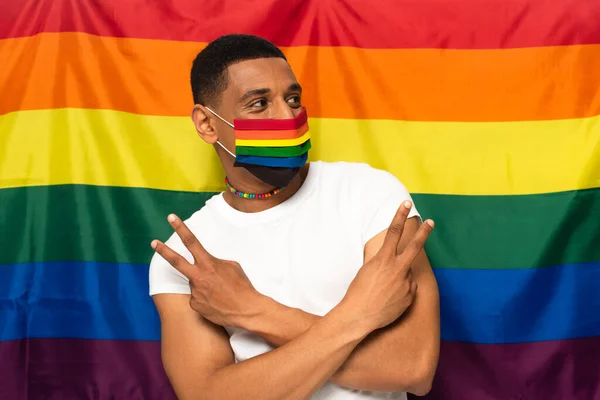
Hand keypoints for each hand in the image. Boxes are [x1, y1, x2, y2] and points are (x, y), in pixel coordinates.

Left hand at [151, 214, 263, 327]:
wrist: (246, 310)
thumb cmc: (242, 286)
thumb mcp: (232, 266)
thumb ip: (215, 262)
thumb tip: (207, 265)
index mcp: (209, 263)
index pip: (191, 241)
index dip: (180, 228)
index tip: (171, 218)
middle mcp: (198, 276)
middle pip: (176, 261)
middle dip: (163, 250)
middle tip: (153, 242)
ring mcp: (195, 291)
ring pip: (195, 283)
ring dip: (204, 285)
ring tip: (220, 292)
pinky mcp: (195, 305)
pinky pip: (198, 298)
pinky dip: (206, 298)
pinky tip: (217, 302)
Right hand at [340, 201, 433, 331]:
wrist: (359, 316)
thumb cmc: (358, 292)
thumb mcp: (367, 270)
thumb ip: (384, 263)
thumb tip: (397, 263)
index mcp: (384, 259)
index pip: (394, 231)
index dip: (400, 216)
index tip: (406, 204)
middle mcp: (398, 269)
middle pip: (414, 246)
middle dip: (423, 232)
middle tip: (431, 222)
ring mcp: (406, 283)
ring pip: (406, 275)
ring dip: (397, 279)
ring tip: (383, 290)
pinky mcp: (410, 297)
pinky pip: (408, 290)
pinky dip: (400, 292)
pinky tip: (388, 300)